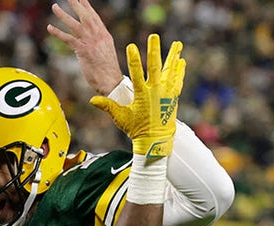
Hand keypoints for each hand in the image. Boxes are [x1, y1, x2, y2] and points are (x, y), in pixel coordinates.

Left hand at [47, 0, 121, 95]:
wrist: (111, 81)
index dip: (86, 5)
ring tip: (55, 6)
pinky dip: (58, 33)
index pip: (94, 15)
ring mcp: (90, 42)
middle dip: (76, 3)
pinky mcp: (83, 51)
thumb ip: (98, 41)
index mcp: (104, 34)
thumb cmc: (108, 69)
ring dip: (63, 15)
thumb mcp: (105, 51)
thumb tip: (92, 38)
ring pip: (75, 24)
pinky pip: (68, 39)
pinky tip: (50, 27)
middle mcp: (97, 35)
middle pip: (85, 15)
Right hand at [90, 34, 184, 157]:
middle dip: (154, 51)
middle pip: (155, 67)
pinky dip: (179, 71)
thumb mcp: (121, 118)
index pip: (136, 74)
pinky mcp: (173, 98)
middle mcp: (156, 92)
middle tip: (154, 36)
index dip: (133, 60)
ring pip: (170, 71)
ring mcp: (166, 94)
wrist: (156, 141)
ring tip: (177, 44)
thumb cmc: (137, 130)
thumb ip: (108, 106)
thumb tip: (92, 100)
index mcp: (142, 96)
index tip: (131, 46)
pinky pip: (177, 81)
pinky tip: (181, 60)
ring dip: (173, 56)